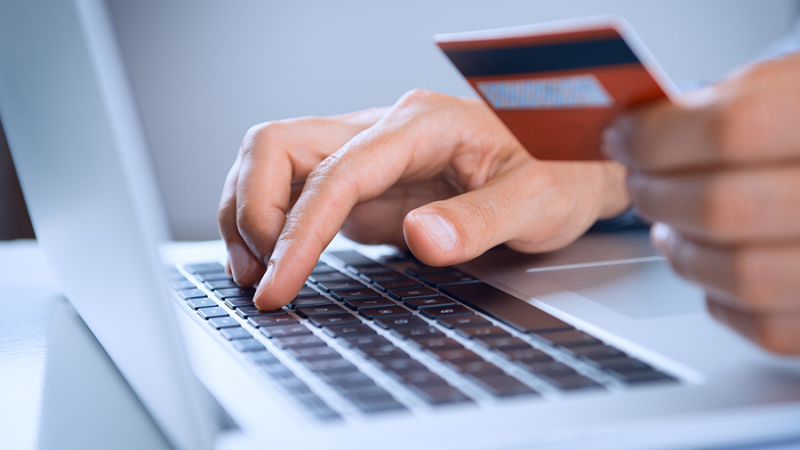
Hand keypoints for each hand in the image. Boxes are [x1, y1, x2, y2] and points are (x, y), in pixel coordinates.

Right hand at [219, 89, 629, 309]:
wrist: (573, 161)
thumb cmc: (562, 169)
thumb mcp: (539, 199)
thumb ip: (481, 219)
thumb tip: (421, 239)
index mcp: (420, 125)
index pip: (335, 173)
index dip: (298, 231)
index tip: (279, 284)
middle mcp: (384, 131)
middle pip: (278, 145)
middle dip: (253, 211)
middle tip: (262, 277)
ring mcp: (370, 157)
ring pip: (275, 161)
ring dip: (250, 213)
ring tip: (257, 273)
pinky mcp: (367, 185)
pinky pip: (298, 192)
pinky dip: (273, 224)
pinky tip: (277, 261)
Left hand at [603, 52, 799, 354]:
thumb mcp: (791, 84)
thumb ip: (725, 100)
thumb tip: (642, 127)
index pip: (734, 128)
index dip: (658, 136)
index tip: (624, 137)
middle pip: (726, 208)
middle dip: (657, 193)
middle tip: (641, 179)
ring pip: (740, 277)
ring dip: (682, 251)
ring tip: (669, 224)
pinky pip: (765, 326)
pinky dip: (719, 298)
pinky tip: (714, 263)